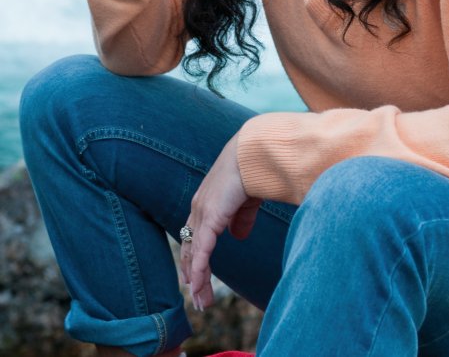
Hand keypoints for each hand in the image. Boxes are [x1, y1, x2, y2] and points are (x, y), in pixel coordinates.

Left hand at [180, 134, 261, 310]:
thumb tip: (239, 236)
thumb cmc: (252, 171)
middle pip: (190, 249)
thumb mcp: (246, 200)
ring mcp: (201, 214)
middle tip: (197, 297)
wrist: (252, 154)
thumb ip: (241, 218)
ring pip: (193, 254)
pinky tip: (199, 286)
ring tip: (201, 301)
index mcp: (206, 204)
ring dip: (196, 280)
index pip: (195, 237)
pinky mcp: (209, 218)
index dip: (194, 259)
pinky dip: (199, 271)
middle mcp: (198, 210)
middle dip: (192, 275)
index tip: (195, 279)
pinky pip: (201, 251)